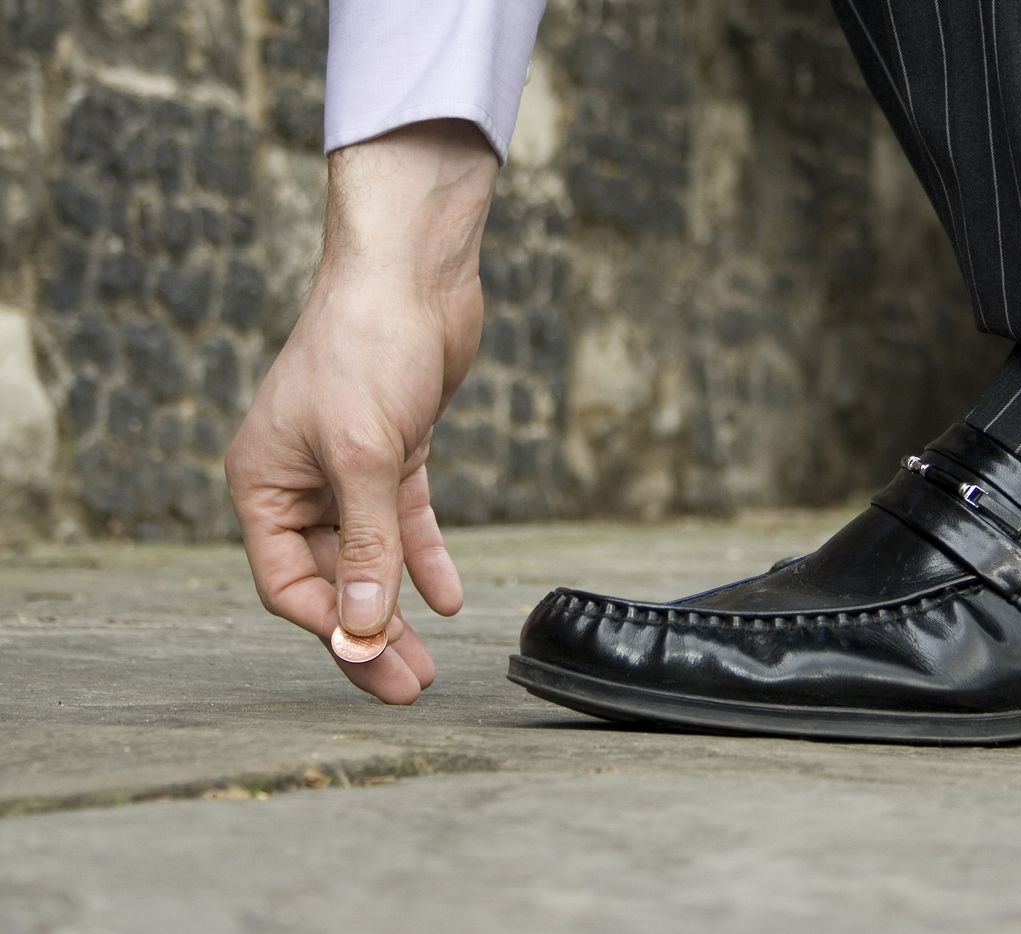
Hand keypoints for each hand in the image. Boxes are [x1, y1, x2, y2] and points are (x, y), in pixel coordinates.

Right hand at [225, 120, 497, 702]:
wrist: (413, 275)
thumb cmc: (367, 348)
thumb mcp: (364, 455)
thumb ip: (367, 547)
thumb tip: (362, 633)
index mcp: (263, 483)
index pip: (288, 582)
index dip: (331, 629)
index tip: (377, 665)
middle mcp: (299, 482)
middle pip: (333, 578)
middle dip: (370, 632)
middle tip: (410, 687)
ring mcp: (348, 469)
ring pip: (371, 556)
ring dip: (401, 605)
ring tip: (431, 662)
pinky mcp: (393, 453)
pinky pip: (404, 521)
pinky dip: (424, 556)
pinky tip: (448, 595)